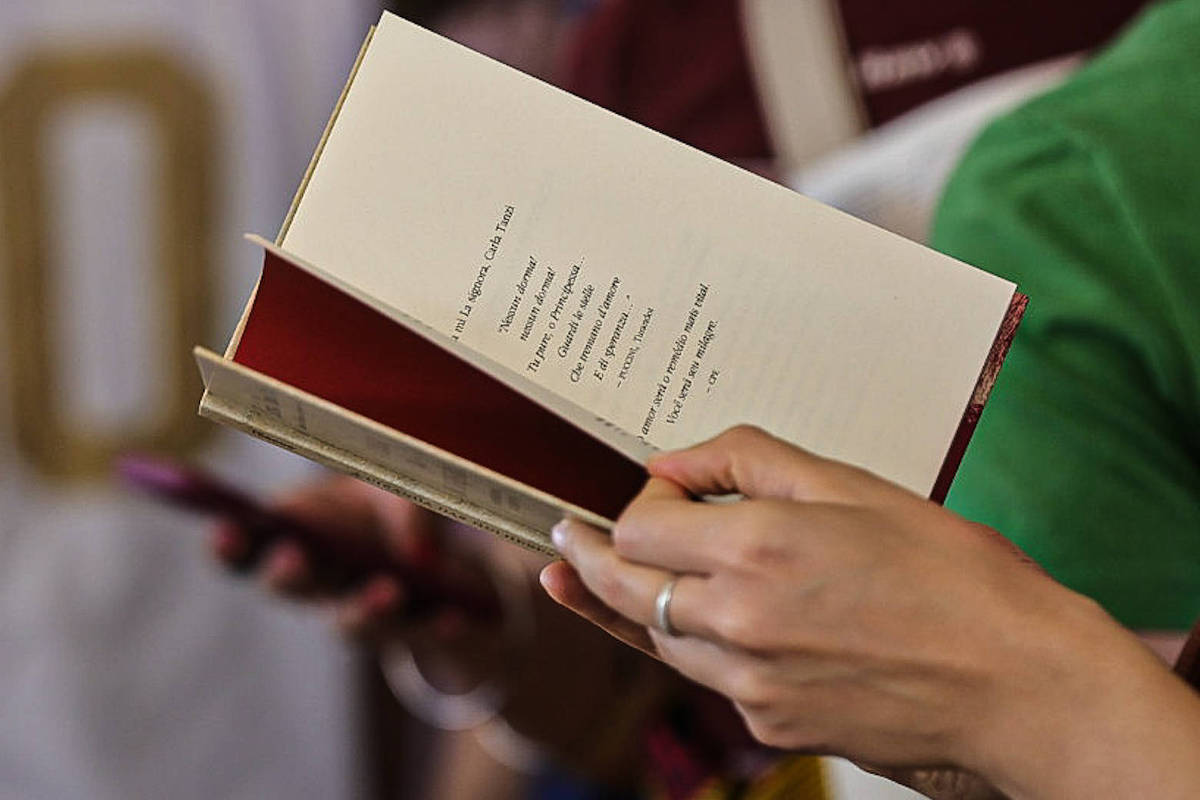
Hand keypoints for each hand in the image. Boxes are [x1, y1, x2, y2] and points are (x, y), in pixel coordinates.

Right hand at [211, 475, 505, 684]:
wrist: (452, 552)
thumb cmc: (396, 506)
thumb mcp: (397, 486)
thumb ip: (398, 504)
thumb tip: (416, 555)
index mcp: (300, 534)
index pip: (247, 549)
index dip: (228, 545)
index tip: (225, 531)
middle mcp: (322, 581)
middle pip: (290, 587)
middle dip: (288, 573)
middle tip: (294, 557)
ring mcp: (363, 611)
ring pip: (351, 623)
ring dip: (366, 608)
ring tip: (389, 590)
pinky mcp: (412, 630)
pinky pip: (420, 633)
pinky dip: (437, 625)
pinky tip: (454, 616)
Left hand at [543, 426, 1199, 798]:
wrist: (1020, 684)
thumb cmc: (954, 574)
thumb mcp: (855, 487)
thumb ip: (751, 462)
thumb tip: (672, 463)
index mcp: (759, 548)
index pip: (637, 528)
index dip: (635, 505)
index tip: (657, 493)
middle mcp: (739, 622)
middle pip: (624, 589)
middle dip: (587, 559)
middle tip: (560, 538)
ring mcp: (751, 685)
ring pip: (658, 637)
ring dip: (635, 604)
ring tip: (593, 575)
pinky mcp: (771, 727)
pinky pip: (708, 679)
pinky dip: (695, 645)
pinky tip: (695, 623)